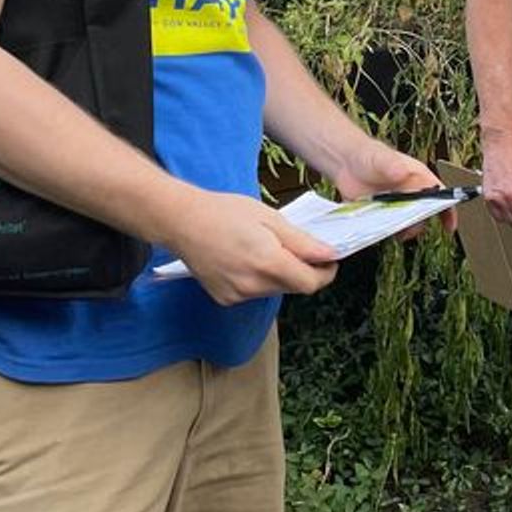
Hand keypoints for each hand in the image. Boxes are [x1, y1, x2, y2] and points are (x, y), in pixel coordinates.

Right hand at [166, 188, 338, 306]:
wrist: (183, 221)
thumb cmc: (225, 212)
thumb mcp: (270, 218)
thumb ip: (302, 242)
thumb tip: (329, 254)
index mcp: (268, 262)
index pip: (310, 283)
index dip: (325, 273)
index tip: (329, 260)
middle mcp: (253, 285)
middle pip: (293, 286)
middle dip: (302, 269)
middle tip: (297, 246)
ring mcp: (237, 295)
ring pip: (274, 290)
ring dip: (279, 274)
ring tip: (263, 247)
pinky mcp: (225, 299)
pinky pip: (254, 292)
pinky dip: (259, 279)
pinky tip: (245, 258)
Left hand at [335, 138, 451, 234]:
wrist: (345, 162)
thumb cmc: (368, 154)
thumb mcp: (382, 158)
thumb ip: (392, 165)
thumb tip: (403, 173)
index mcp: (418, 177)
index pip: (440, 194)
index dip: (447, 210)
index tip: (449, 225)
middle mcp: (410, 192)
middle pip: (425, 214)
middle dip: (419, 223)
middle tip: (407, 225)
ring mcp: (396, 204)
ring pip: (408, 223)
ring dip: (403, 229)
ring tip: (392, 228)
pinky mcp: (383, 213)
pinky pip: (390, 228)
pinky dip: (388, 232)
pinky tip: (379, 228)